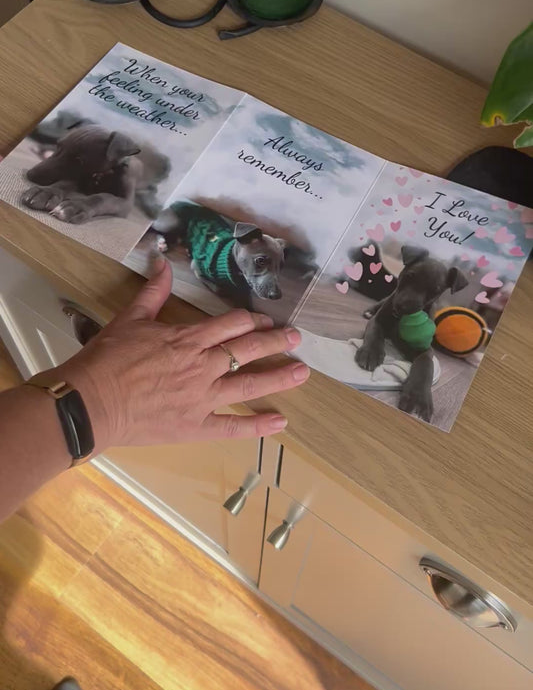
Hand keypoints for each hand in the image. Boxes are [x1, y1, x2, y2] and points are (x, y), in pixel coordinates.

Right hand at [53, 258, 308, 451]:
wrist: (91, 402)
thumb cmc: (108, 359)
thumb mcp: (130, 319)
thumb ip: (153, 292)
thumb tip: (162, 262)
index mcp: (189, 339)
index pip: (231, 324)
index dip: (251, 320)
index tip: (266, 319)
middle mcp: (203, 366)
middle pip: (247, 349)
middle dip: (274, 342)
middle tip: (295, 338)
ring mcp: (203, 398)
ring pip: (249, 384)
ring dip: (278, 377)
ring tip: (302, 372)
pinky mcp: (196, 426)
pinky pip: (233, 427)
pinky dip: (258, 426)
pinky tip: (280, 422)